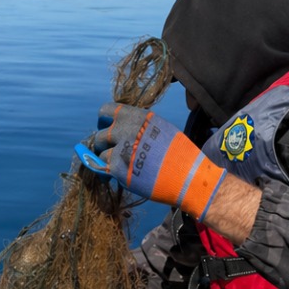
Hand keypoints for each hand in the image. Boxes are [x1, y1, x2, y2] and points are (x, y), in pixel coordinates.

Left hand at [91, 102, 225, 220]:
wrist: (188, 176)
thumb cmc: (179, 155)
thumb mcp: (160, 129)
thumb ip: (138, 127)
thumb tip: (118, 131)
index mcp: (138, 117)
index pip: (106, 110)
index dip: (103, 122)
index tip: (107, 129)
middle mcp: (127, 129)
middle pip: (100, 135)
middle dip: (102, 146)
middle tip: (109, 153)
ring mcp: (121, 148)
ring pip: (101, 154)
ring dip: (106, 161)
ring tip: (118, 167)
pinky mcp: (118, 167)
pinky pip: (103, 168)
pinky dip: (107, 174)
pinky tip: (113, 177)